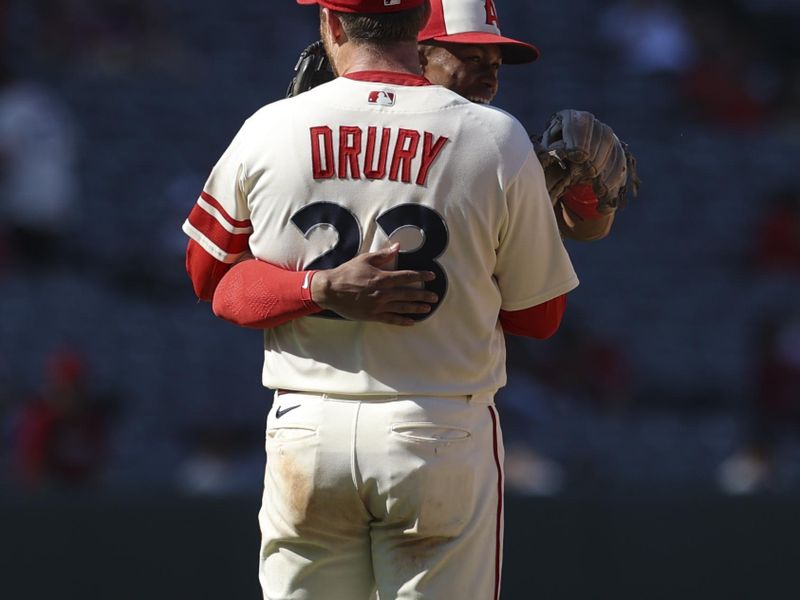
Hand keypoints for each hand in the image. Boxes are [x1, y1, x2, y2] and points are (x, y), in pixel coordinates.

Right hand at [310, 244, 437, 325]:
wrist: (330, 290)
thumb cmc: (346, 273)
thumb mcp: (364, 259)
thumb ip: (383, 254)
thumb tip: (397, 247)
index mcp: (382, 278)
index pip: (407, 276)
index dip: (421, 276)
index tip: (431, 276)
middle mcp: (383, 293)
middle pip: (408, 294)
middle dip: (423, 295)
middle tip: (435, 296)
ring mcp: (378, 305)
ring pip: (402, 307)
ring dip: (416, 307)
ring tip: (427, 308)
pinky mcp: (372, 315)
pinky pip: (391, 319)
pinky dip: (402, 320)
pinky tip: (412, 321)